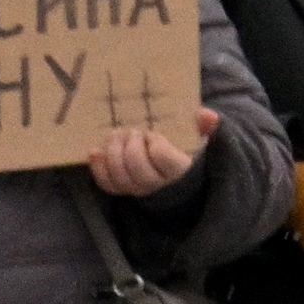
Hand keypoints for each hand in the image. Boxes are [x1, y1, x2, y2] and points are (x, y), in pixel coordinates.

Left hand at [89, 105, 216, 197]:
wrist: (170, 171)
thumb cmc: (181, 148)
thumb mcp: (195, 135)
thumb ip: (202, 125)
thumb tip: (208, 115)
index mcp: (177, 168)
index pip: (164, 159)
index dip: (155, 145)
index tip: (152, 133)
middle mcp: (157, 183)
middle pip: (138, 169)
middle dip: (131, 148)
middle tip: (130, 131)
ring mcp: (137, 188)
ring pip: (120, 177)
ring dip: (113, 153)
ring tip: (114, 135)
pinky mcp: (120, 188)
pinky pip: (106, 184)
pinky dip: (98, 168)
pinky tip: (95, 151)